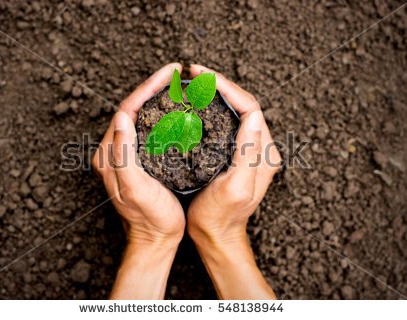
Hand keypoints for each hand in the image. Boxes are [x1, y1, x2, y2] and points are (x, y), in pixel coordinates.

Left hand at [92, 63, 184, 298]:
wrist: (155, 239)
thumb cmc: (148, 217)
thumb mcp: (135, 187)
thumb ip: (124, 153)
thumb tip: (122, 116)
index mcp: (110, 154)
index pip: (127, 109)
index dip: (147, 87)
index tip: (168, 73)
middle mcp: (115, 150)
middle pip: (133, 108)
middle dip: (153, 87)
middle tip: (175, 73)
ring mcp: (127, 154)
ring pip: (141, 116)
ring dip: (157, 98)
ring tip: (177, 85)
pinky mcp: (139, 160)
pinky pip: (149, 129)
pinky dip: (162, 114)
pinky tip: (176, 110)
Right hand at [187, 64, 280, 298]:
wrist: (216, 235)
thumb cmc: (221, 216)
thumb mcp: (235, 187)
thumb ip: (248, 153)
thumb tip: (253, 115)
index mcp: (263, 152)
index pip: (250, 106)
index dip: (227, 87)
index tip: (202, 76)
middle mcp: (260, 147)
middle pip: (243, 104)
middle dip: (220, 84)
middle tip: (195, 73)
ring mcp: (248, 150)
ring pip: (235, 110)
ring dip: (217, 93)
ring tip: (195, 83)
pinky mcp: (235, 154)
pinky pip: (227, 122)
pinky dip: (213, 108)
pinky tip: (197, 104)